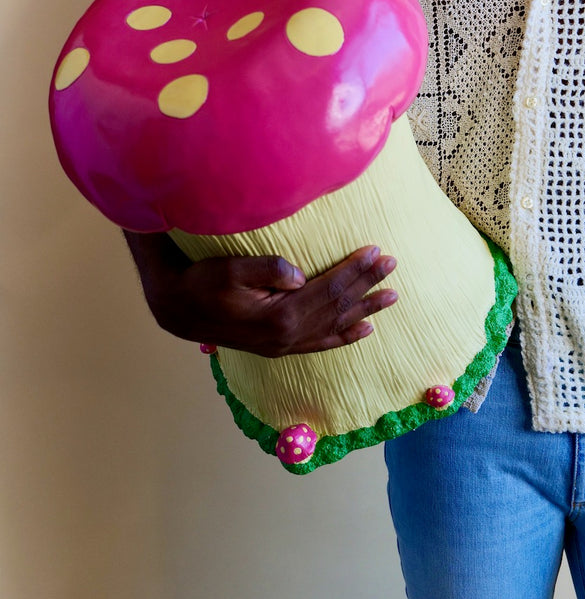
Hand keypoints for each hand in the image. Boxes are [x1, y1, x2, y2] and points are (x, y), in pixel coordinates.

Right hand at [123, 231, 397, 356]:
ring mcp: (285, 345)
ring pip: (336, 327)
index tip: (377, 251)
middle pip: (338, 307)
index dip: (355, 270)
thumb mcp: (230, 269)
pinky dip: (345, 337)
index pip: (330, 289)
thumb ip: (268, 269)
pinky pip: (321, 344)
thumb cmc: (202, 282)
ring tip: (391, 298)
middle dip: (367, 285)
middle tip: (393, 266)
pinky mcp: (279, 346)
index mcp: (281, 316)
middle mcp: (288, 335)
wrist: (178, 309)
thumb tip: (301, 274)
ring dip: (365, 310)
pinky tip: (364, 331)